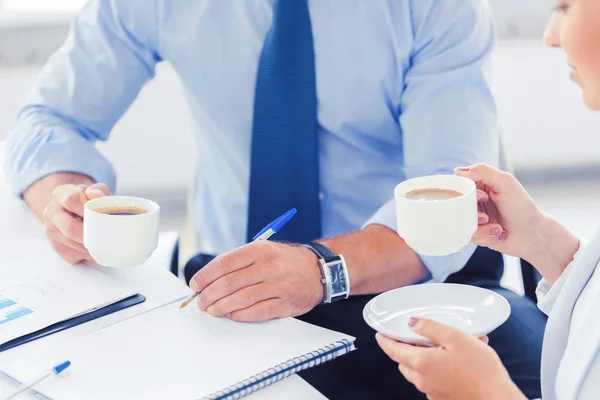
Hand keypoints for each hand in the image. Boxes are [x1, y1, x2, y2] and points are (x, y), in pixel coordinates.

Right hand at [42, 182, 109, 263]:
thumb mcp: (94, 191)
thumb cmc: (87, 200)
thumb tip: (96, 196)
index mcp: (60, 195)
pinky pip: (75, 254)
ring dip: (91, 244)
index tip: (99, 213)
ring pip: (73, 243)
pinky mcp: (57, 248)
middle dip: (90, 232)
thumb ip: (98, 191)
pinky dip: (88, 252)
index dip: (88, 208)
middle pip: (70, 227)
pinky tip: (95, 246)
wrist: (73, 210)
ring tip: (103, 239)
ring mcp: (51, 232)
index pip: (72, 200)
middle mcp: (51, 213)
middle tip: (105, 233)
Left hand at [190, 241, 323, 321]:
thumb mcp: (264, 249)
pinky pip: (257, 312)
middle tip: (200, 301)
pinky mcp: (285, 303)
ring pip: (241, 299)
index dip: (205, 275)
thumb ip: (240, 261)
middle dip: (209, 294)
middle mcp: (269, 266)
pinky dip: (239, 315)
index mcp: (260, 249)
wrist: (319, 270)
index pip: (225, 263)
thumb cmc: (286, 260)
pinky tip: (230, 314)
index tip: (195, 284)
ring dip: (221, 307)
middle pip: (229, 283)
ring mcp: (278, 286)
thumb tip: (210, 278)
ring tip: (211, 310)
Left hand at [376, 318, 525, 399]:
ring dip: (424, 359)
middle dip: (405, 349)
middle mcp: (422, 380)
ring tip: (445, 347)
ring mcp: (432, 392)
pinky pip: (433, 381)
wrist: (497, 399)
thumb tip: (412, 323)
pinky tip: (457, 362)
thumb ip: (430, 328)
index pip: (393, 350)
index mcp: (421, 363)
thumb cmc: (480, 370)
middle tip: (415, 337)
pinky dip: (438, 370)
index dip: (384, 340)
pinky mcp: (443, 398)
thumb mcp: (455, 337)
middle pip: (404, 362)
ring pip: (419, 372)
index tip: (380, 334)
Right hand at [455, 164, 543, 259]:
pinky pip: (468, 234)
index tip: (483, 197)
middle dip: (472, 212)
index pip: (458, 183)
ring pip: (460, 220)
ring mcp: (473, 216)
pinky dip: (484, 235)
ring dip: (479, 226)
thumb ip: (483, 171)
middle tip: (487, 216)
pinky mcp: (474, 232)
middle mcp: (474, 200)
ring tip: (496, 227)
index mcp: (480, 184)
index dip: (465, 191)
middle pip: (456, 203)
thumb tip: (458, 171)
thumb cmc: (522, 207)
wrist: (533, 235)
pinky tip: (497, 233)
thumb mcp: (506, 182)